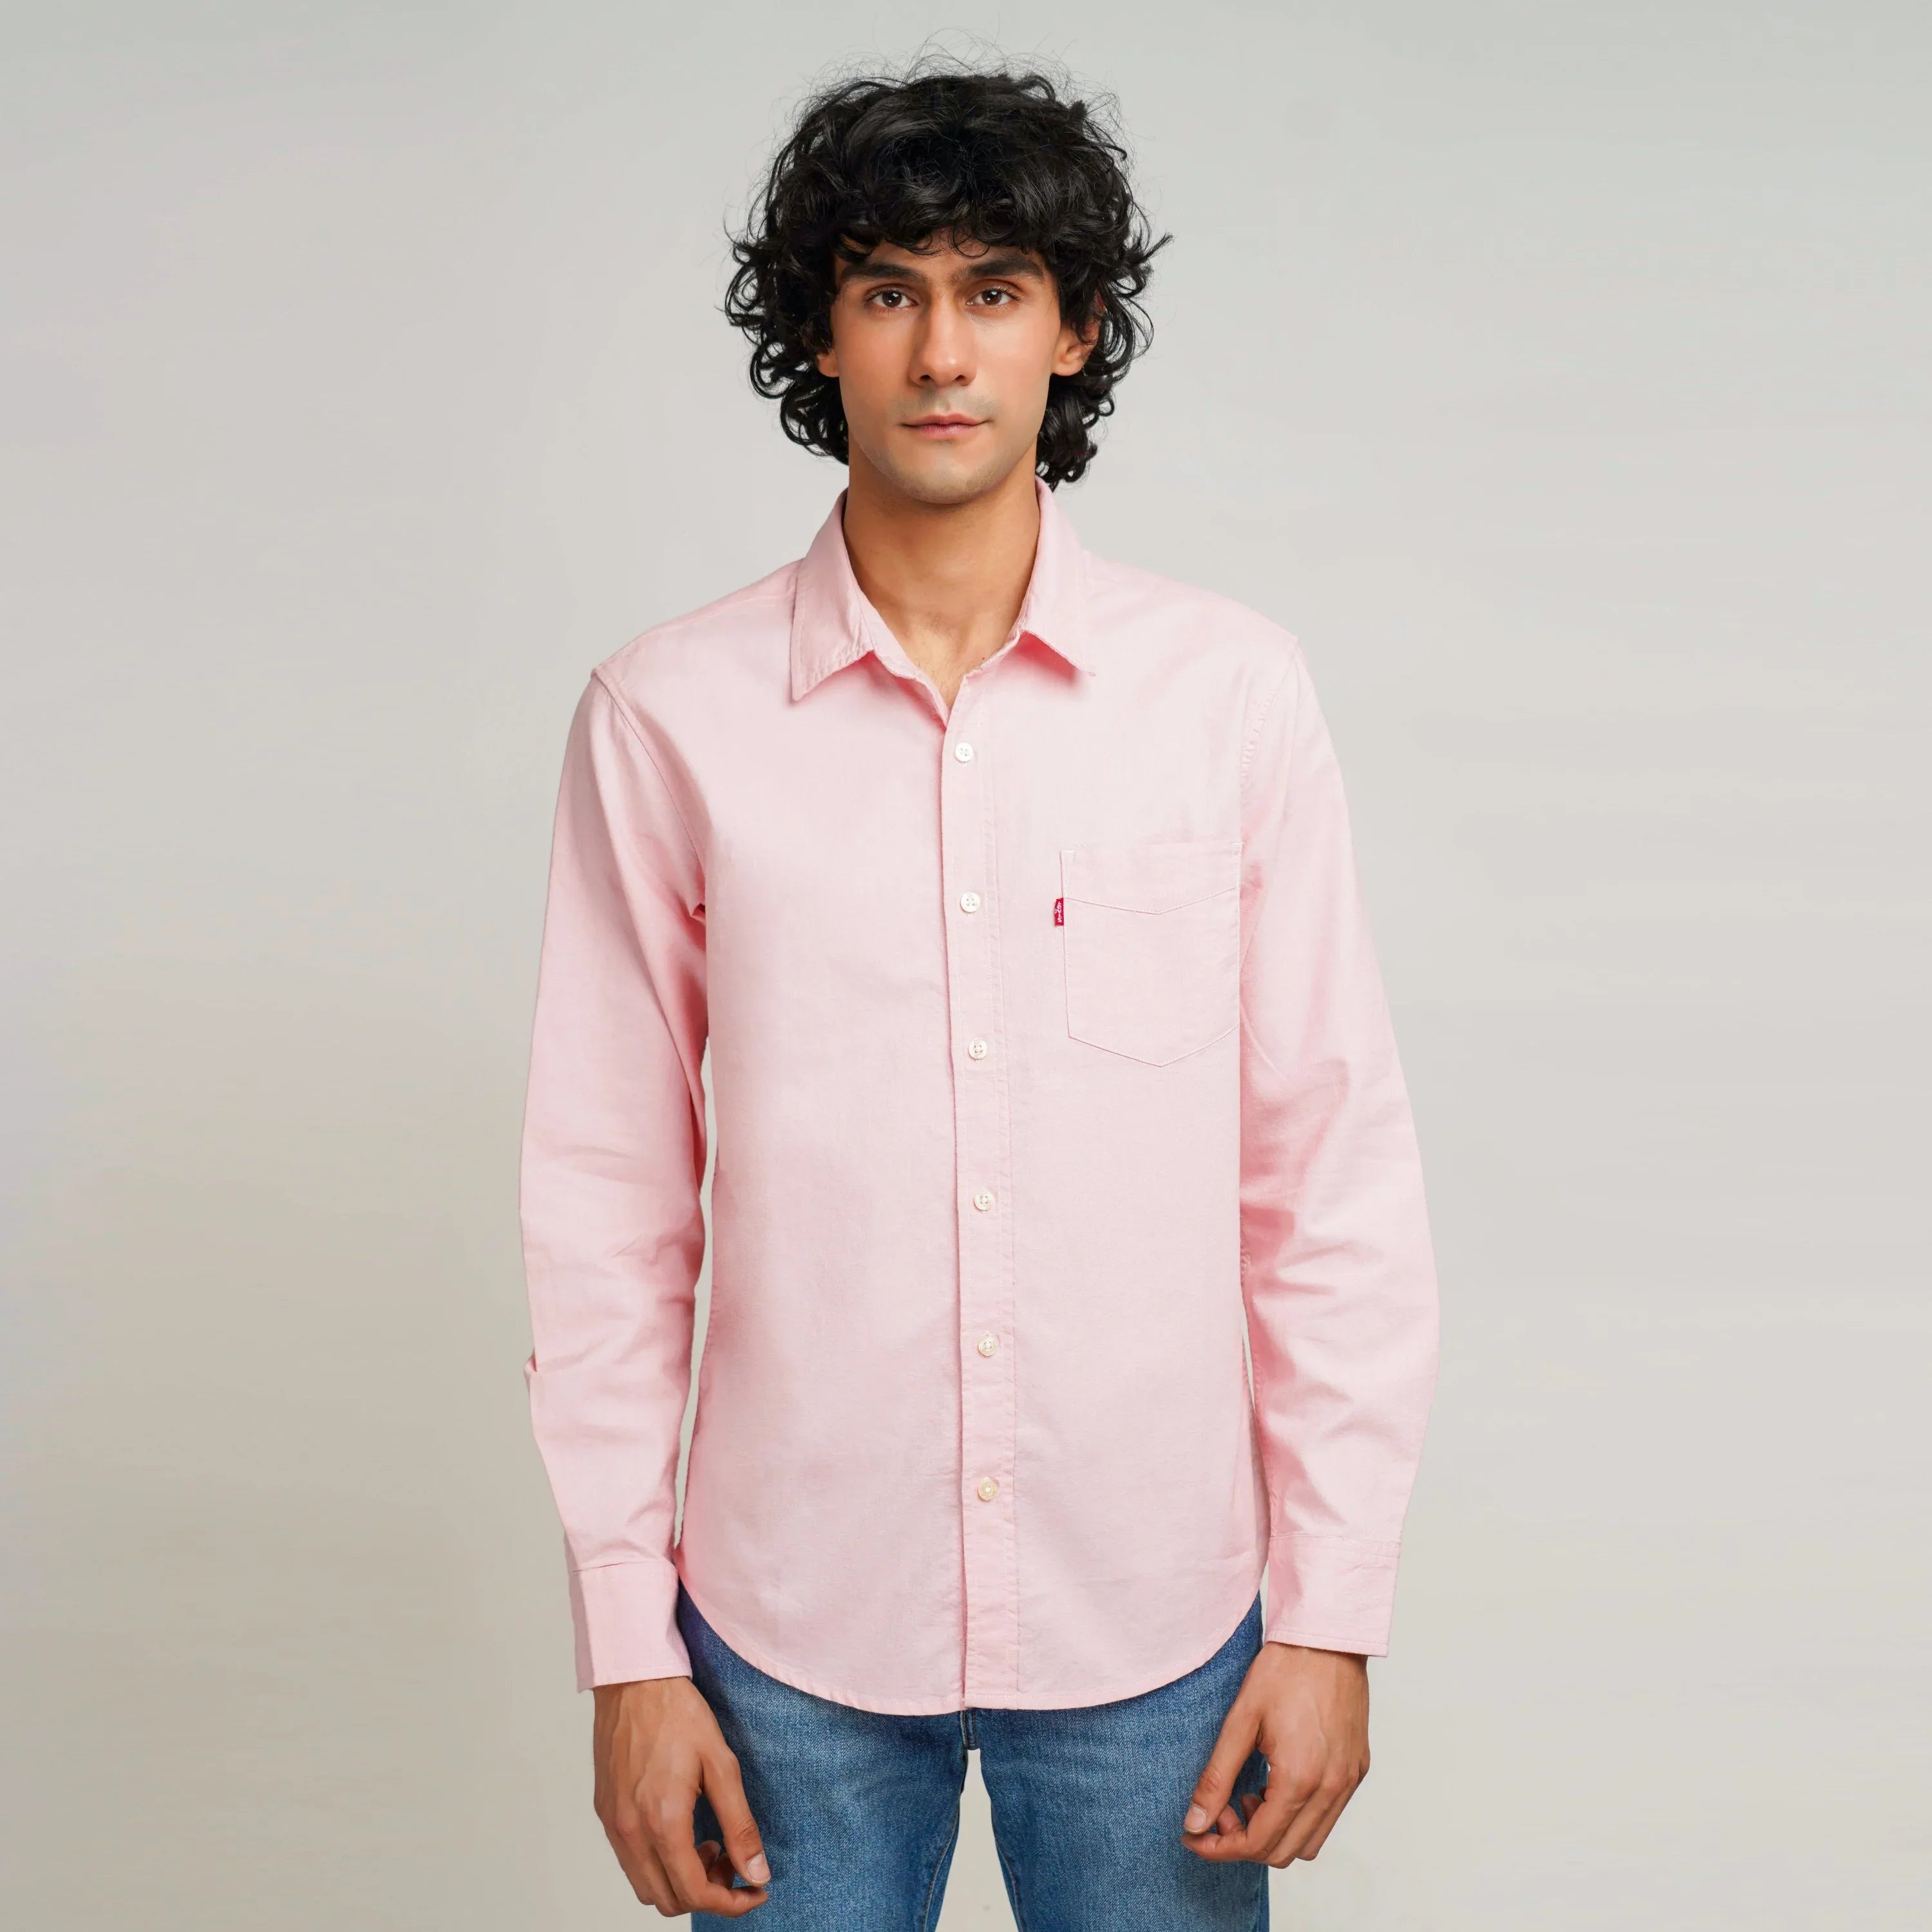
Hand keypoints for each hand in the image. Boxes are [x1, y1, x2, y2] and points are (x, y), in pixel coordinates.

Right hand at [592, 1674, 770, 1915]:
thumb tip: (757, 1872)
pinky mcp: (605, 1813)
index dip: (730, 1903)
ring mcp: (613, 1825)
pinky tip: (680, 1829)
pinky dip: (658, 1863)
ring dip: (680, 1881)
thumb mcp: (721, 1764)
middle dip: (707, 1892)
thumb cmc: (677, 1713)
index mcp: (662, 1822)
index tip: (755, 1891)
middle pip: (668, 1900)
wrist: (633, 1680)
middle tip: (731, 1860)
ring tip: (707, 1842)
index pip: (694, 1893)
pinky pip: (630, 1862)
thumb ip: (740, 1825)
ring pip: (646, 1887)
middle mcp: (631, 1832)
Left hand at [1180, 1641, 1369, 1867]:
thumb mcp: (1240, 1721)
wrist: (1327, 1637)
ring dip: (1273, 1833)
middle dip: (1243, 1842)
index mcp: (1300, 1778)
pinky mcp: (1356, 1770)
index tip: (1194, 1836)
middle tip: (1219, 1811)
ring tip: (1248, 1795)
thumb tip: (1195, 1822)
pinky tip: (1275, 1784)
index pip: (1258, 1843)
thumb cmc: (1284, 1670)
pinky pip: (1327, 1818)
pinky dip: (1297, 1817)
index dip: (1220, 1848)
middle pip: (1283, 1853)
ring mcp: (1348, 1781)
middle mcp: (1331, 1789)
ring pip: (1309, 1843)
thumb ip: (1216, 1777)